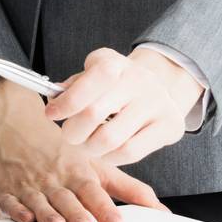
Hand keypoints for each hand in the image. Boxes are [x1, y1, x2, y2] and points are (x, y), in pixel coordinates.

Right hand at [0, 78, 163, 221]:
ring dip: (46, 213)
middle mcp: (52, 180)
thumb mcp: (92, 164)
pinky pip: (7, 201)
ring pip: (37, 202)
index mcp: (75, 173)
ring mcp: (26, 186)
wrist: (9, 123)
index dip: (103, 208)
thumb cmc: (54, 150)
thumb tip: (160, 209)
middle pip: (65, 199)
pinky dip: (13, 209)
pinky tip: (21, 216)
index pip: (92, 192)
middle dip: (75, 212)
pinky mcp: (1, 191)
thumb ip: (126, 189)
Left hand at [44, 47, 203, 164]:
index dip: (65, 103)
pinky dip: (110, 157)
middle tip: (69, 136)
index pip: (87, 84)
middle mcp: (138, 80)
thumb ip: (72, 86)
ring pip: (110, 139)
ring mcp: (157, 103)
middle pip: (93, 114)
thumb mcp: (92, 73)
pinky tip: (105, 151)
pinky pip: (130, 152)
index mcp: (114, 63)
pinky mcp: (170, 126)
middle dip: (72, 131)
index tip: (51, 115)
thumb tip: (53, 101)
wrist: (158, 87)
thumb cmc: (115, 83)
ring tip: (86, 145)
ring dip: (90, 148)